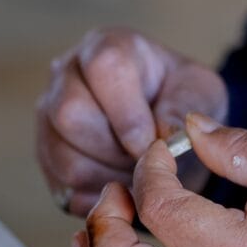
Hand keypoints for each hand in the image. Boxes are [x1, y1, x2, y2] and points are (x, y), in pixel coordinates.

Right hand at [36, 28, 226, 215]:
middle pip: (70, 114)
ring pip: (64, 158)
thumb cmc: (181, 103)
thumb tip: (166, 136)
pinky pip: (63, 188)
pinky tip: (122, 190)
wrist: (166, 130)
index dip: (128, 113)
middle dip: (116, 150)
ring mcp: (48, 117)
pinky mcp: (47, 157)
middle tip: (146, 162)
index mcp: (108, 47)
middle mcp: (67, 76)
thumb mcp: (199, 94)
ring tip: (138, 177)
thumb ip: (184, 108)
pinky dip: (98, 199)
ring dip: (108, 178)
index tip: (152, 144)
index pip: (104, 67)